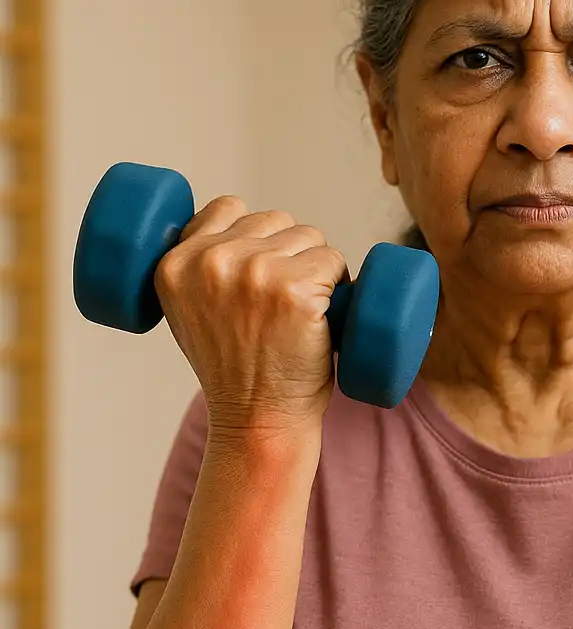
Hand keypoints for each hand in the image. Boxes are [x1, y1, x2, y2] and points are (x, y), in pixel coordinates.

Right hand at [154, 195, 348, 436]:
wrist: (256, 421)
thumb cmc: (234, 372)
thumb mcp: (189, 313)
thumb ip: (198, 269)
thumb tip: (236, 224)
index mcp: (176, 263)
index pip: (229, 207)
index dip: (255, 234)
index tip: (261, 269)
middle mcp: (211, 261)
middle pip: (276, 219)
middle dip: (290, 253)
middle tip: (284, 303)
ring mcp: (254, 272)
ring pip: (309, 236)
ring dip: (317, 267)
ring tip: (302, 311)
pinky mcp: (294, 289)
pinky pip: (333, 262)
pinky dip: (340, 286)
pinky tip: (323, 316)